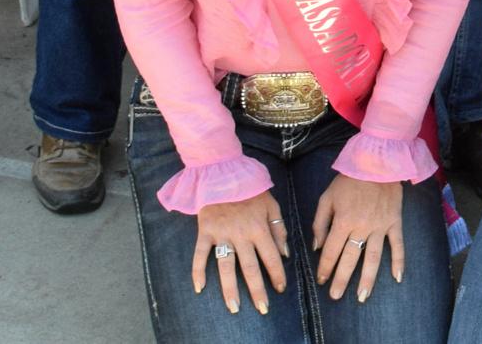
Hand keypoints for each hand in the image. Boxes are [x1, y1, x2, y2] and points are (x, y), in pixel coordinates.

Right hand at [192, 198, 288, 316]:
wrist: (222, 171)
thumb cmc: (250, 188)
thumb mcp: (271, 204)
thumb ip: (279, 228)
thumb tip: (285, 253)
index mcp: (259, 227)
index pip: (271, 257)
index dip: (277, 274)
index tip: (280, 289)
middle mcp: (241, 234)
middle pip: (250, 268)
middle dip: (257, 290)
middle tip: (262, 309)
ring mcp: (221, 234)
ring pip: (226, 266)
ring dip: (229, 289)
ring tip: (233, 307)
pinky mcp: (205, 231)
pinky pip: (200, 254)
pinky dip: (197, 271)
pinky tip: (199, 288)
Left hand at [311, 175, 403, 302]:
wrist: (377, 162)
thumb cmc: (349, 180)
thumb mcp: (327, 197)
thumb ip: (320, 222)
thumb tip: (317, 246)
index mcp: (343, 221)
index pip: (331, 251)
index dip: (324, 267)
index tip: (321, 280)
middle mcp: (361, 227)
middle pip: (350, 259)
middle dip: (341, 279)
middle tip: (335, 296)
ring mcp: (380, 226)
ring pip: (373, 258)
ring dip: (367, 279)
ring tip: (362, 297)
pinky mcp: (394, 222)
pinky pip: (397, 245)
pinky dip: (399, 261)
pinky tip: (397, 278)